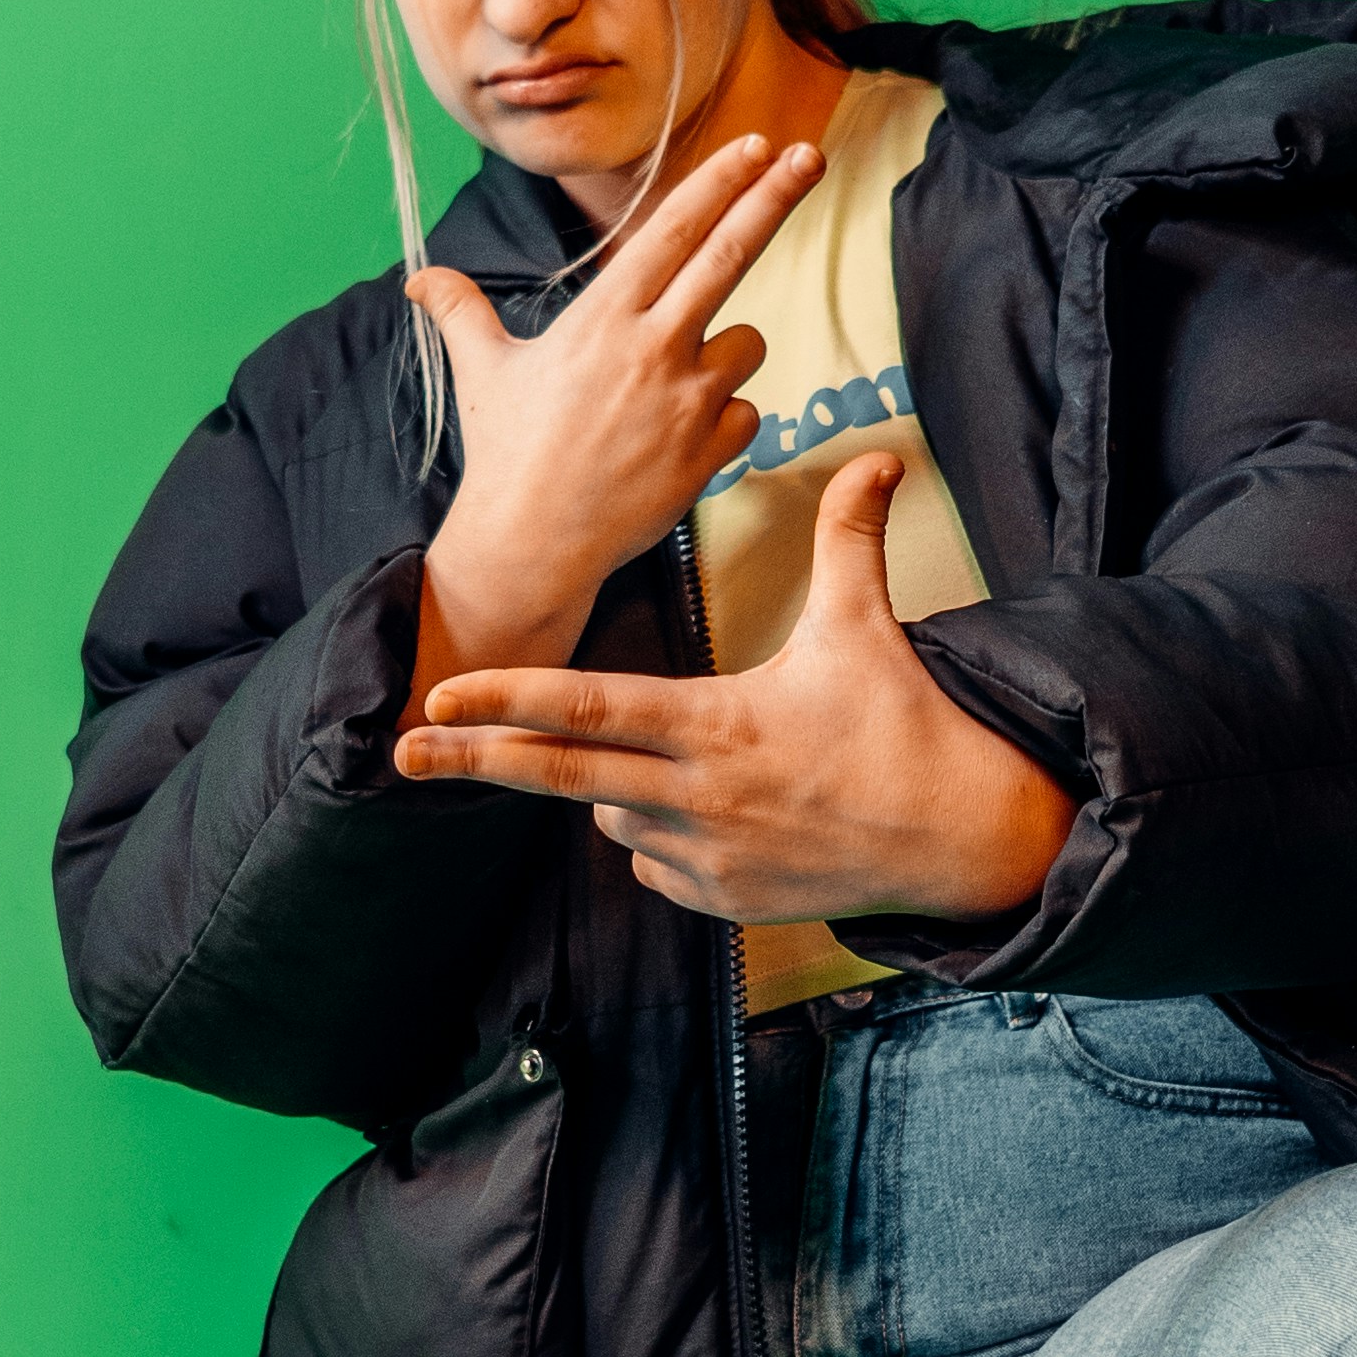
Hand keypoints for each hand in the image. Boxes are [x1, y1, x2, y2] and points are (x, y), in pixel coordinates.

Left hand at [395, 442, 1077, 932]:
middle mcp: (696, 797)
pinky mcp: (719, 901)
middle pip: (558, 777)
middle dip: (471, 762)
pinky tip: (715, 811)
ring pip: (607, 815)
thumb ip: (850, 540)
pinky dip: (656, 834)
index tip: (439, 693)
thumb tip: (879, 455)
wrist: (959, 838)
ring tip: (678, 762)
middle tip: (397, 752)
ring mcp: (704, 857)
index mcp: (716, 724)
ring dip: (608, 787)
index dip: (507, 698)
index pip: (589, 706)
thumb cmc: (905, 727)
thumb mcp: (867, 629)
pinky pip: (650, 862)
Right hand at [408, 131, 825, 686]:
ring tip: (669, 391)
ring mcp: (688, 400)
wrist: (531, 544)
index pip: (673, 231)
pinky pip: (747, 413)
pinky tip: (680, 440)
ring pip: (747, 344)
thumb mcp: (481, 371)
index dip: (719, 183)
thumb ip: (459, 312)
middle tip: (808, 156)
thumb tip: (418, 281)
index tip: (757, 146)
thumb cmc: (506, 453)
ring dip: (726, 352)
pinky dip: (725, 420)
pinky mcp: (710, 452)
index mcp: (603, 317)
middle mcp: (653, 347)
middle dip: (775, 197)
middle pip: (731, 255)